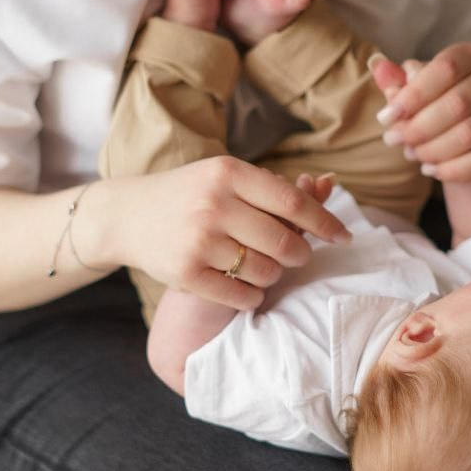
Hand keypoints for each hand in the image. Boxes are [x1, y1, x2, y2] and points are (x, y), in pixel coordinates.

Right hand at [94, 157, 350, 310]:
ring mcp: (199, 240)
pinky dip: (252, 297)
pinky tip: (245, 288)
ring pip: (266, 272)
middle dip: (301, 254)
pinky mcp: (186, 273)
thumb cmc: (191, 194)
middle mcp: (214, 204)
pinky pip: (241, 296)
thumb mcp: (227, 177)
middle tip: (297, 256)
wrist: (126, 216)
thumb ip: (275, 187)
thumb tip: (328, 185)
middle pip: (285, 243)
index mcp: (229, 173)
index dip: (325, 223)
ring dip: (274, 276)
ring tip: (262, 268)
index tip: (344, 236)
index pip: (293, 203)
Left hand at [372, 43, 470, 182]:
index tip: (386, 117)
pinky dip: (453, 169)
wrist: (469, 131)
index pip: (445, 69)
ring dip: (434, 149)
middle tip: (394, 140)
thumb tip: (377, 66)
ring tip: (411, 154)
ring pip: (470, 133)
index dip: (414, 95)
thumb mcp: (415, 89)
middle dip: (419, 127)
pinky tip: (431, 170)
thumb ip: (397, 81)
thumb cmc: (437, 101)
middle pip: (457, 103)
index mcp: (470, 54)